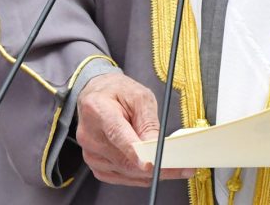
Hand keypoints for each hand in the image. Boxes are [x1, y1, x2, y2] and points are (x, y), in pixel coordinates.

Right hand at [76, 72, 193, 185]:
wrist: (97, 95)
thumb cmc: (119, 92)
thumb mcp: (139, 96)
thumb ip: (148, 121)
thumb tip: (156, 146)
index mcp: (98, 109)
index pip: (117, 134)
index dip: (134, 151)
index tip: (150, 164)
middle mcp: (89, 135)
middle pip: (123, 158)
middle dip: (154, 166)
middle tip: (180, 167)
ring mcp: (90, 153)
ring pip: (125, 171)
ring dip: (149, 173)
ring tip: (173, 167)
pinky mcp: (95, 166)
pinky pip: (121, 176)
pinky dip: (139, 175)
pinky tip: (153, 169)